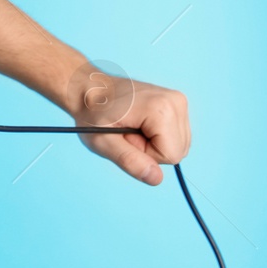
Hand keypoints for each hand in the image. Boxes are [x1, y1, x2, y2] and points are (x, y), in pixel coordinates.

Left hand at [68, 65, 190, 185]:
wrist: (87, 88)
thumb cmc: (92, 114)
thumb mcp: (102, 142)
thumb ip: (130, 161)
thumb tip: (156, 179)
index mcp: (162, 109)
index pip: (170, 155)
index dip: (145, 154)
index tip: (124, 136)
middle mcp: (176, 102)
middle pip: (178, 150)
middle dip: (150, 149)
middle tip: (125, 132)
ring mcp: (178, 101)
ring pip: (178, 145)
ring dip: (154, 143)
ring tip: (130, 126)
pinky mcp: (177, 103)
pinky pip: (176, 136)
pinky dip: (158, 136)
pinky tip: (139, 122)